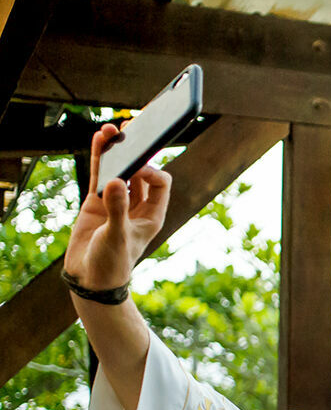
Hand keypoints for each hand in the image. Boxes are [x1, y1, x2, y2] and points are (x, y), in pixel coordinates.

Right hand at [63, 124, 171, 290]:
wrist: (90, 278)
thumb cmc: (112, 263)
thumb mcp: (117, 236)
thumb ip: (116, 210)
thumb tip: (115, 182)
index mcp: (153, 215)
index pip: (160, 184)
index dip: (152, 171)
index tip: (138, 167)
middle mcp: (138, 205)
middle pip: (141, 171)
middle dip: (138, 152)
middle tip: (132, 130)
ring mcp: (117, 201)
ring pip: (119, 170)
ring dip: (117, 151)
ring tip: (111, 130)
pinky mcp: (96, 202)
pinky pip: (99, 174)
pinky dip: (99, 158)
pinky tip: (99, 139)